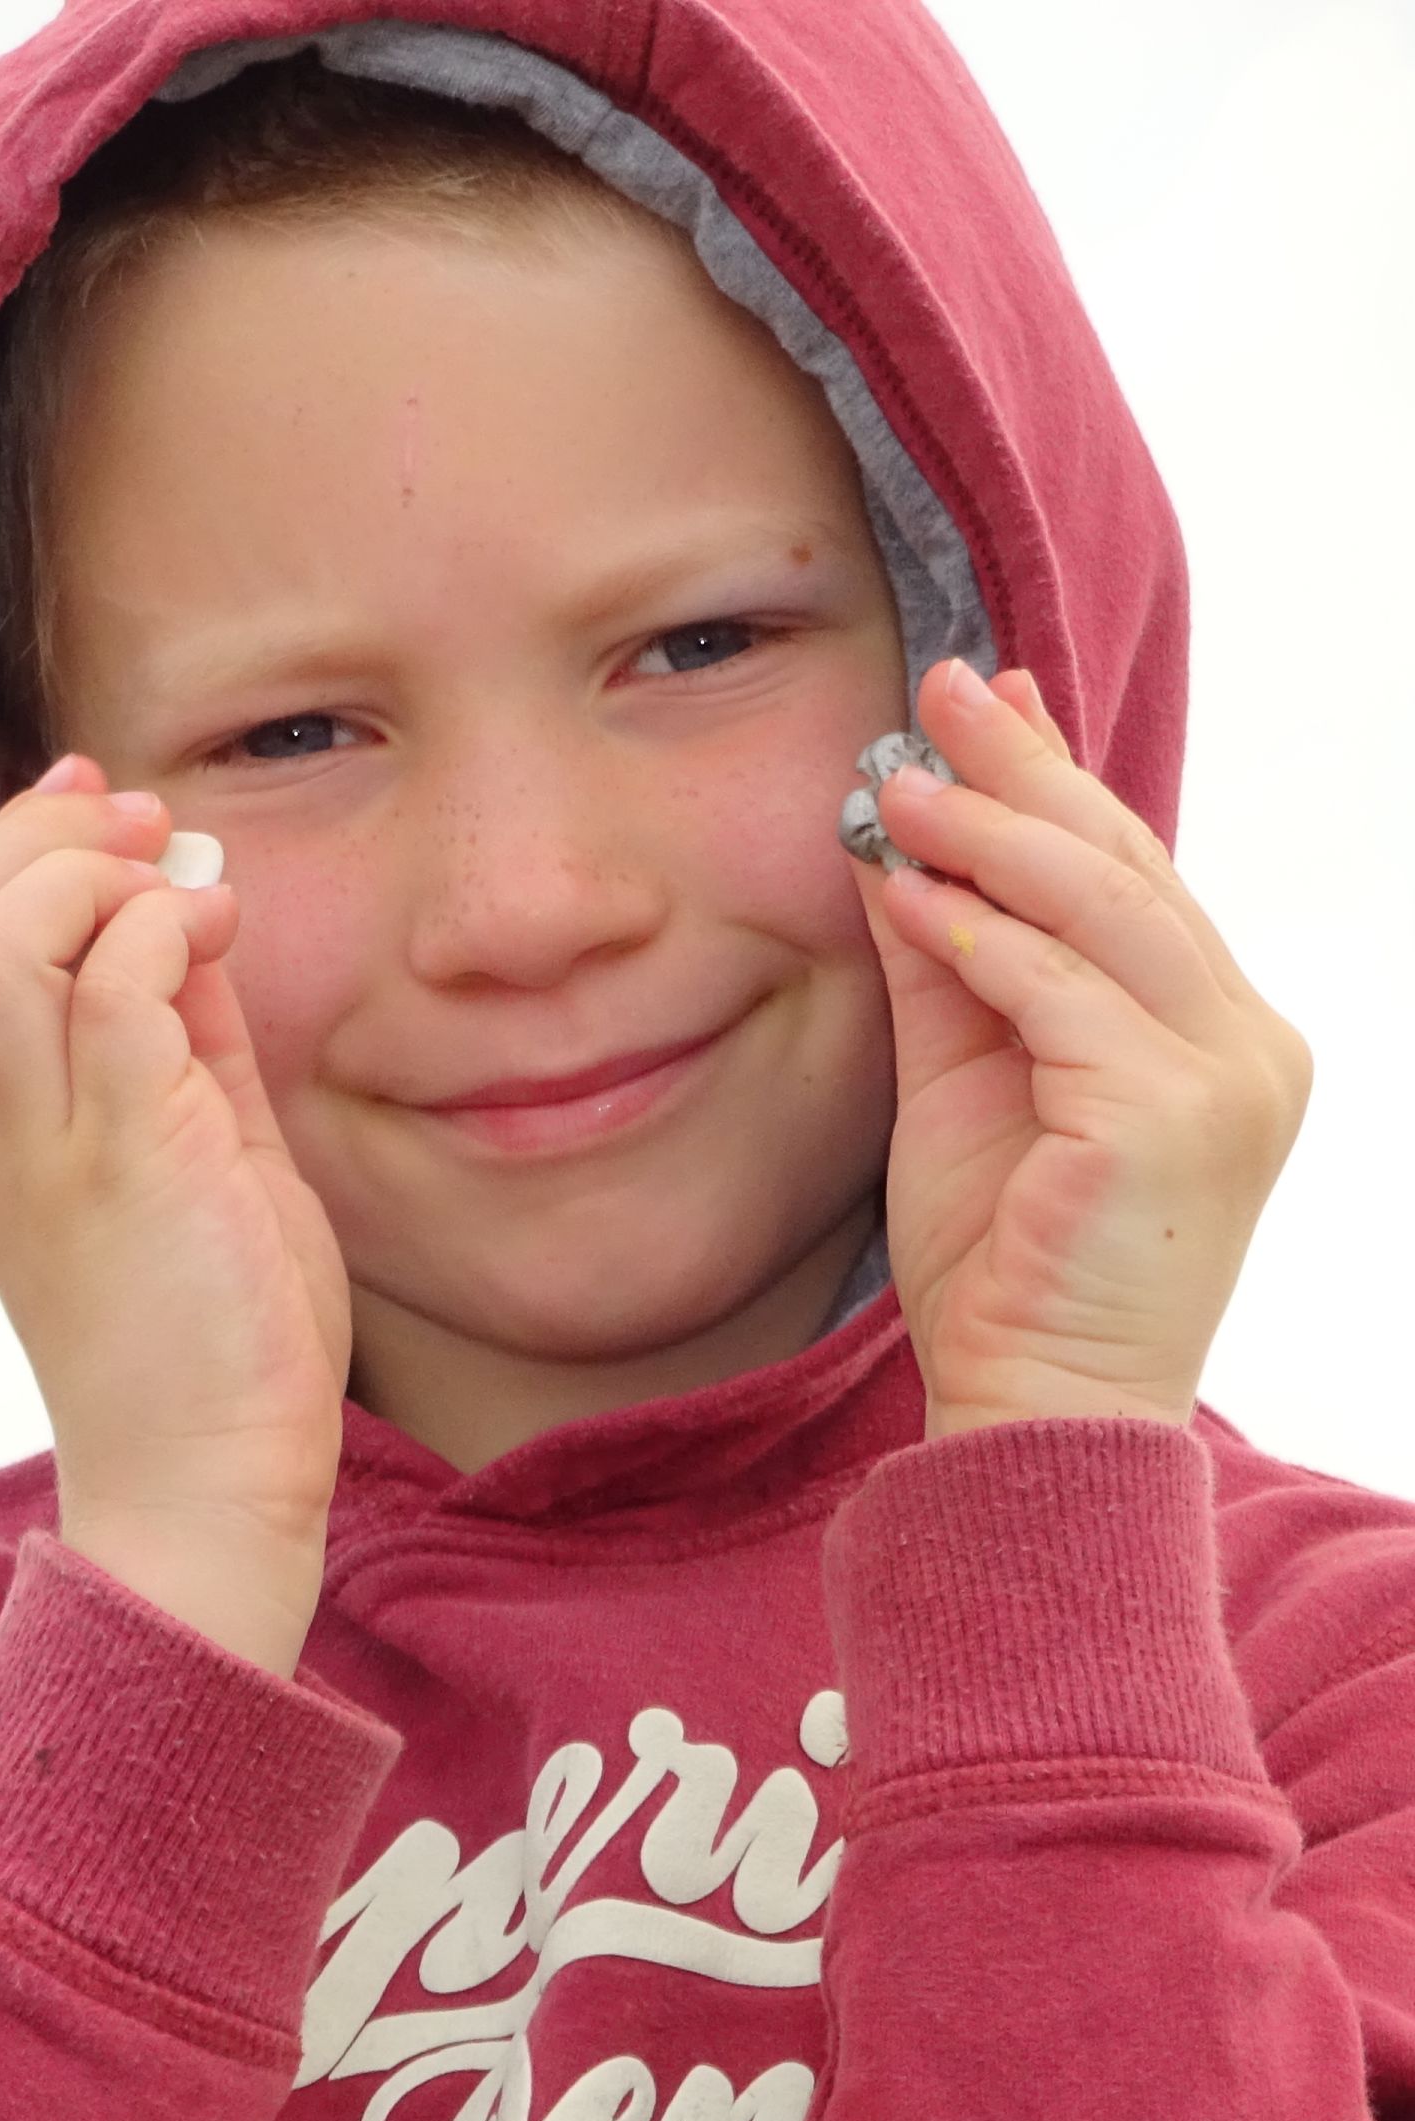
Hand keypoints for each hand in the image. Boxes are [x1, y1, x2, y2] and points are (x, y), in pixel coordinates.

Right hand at [0, 756, 351, 1671]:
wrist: (209, 1486)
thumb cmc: (214, 1344)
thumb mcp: (200, 1155)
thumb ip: (185, 1042)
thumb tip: (190, 921)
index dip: (15, 850)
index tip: (106, 808)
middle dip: (37, 839)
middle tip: (142, 824)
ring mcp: (49, 1150)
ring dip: (82, 877)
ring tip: (173, 876)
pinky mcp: (127, 1161)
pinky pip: (110, 994)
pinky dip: (158, 932)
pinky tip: (216, 937)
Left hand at [860, 659, 1311, 1437]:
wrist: (1031, 1404)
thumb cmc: (1002, 1266)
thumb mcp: (964, 1086)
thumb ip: (947, 972)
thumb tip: (899, 848)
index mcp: (1213, 1034)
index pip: (1132, 878)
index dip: (1058, 782)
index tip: (986, 700)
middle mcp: (1245, 1043)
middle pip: (1129, 871)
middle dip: (1029, 772)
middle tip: (939, 693)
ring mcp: (1225, 1078)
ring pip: (1105, 913)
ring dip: (994, 837)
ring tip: (903, 783)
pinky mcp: (1174, 1116)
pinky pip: (1063, 996)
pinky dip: (980, 938)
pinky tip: (910, 894)